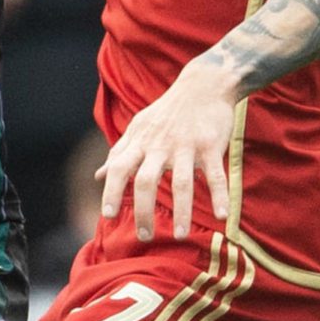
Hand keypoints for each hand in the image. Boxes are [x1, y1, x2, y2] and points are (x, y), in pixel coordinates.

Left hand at [98, 59, 237, 240]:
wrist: (204, 84)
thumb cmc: (167, 112)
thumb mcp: (138, 128)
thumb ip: (119, 153)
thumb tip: (97, 175)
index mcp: (140, 142)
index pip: (119, 168)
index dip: (111, 191)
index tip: (107, 216)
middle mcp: (160, 145)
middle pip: (146, 181)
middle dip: (143, 210)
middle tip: (144, 236)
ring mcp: (187, 146)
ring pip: (181, 183)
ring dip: (181, 211)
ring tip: (179, 235)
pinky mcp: (211, 146)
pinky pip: (215, 175)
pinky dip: (220, 196)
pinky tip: (222, 217)